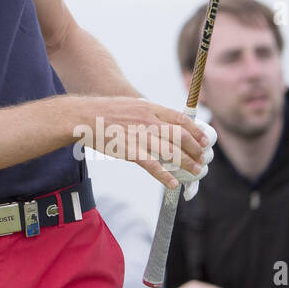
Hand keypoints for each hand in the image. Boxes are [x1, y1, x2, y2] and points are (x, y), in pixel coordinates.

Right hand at [74, 98, 211, 190]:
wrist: (84, 117)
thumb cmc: (105, 111)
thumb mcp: (131, 104)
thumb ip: (148, 112)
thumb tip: (163, 121)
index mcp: (149, 108)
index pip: (180, 119)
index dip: (196, 131)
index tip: (204, 140)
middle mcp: (148, 121)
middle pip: (180, 136)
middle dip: (195, 149)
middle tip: (202, 158)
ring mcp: (140, 136)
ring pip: (171, 152)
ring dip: (187, 163)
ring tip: (196, 171)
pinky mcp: (130, 150)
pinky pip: (152, 165)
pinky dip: (165, 176)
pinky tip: (173, 183)